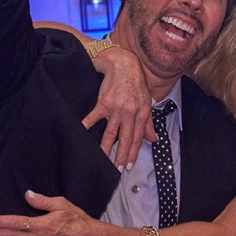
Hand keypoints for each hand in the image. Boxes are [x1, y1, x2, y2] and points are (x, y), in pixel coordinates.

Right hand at [82, 45, 155, 169]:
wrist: (124, 65)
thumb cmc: (136, 84)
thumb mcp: (147, 103)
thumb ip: (149, 123)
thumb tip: (153, 139)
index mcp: (142, 114)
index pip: (137, 138)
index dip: (133, 153)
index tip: (129, 166)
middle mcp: (130, 113)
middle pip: (125, 139)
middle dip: (121, 156)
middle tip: (117, 170)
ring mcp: (117, 108)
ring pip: (110, 133)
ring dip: (106, 148)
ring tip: (102, 160)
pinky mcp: (104, 102)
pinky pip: (94, 117)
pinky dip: (87, 126)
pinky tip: (82, 134)